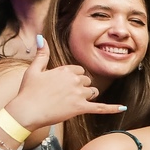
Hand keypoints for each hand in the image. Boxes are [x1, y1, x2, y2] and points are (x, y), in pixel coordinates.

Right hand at [3, 36, 129, 131]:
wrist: (26, 111)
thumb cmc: (28, 91)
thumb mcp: (34, 69)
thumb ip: (42, 54)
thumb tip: (41, 37)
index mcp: (65, 70)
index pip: (79, 71)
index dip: (73, 78)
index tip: (62, 85)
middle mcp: (75, 80)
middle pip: (87, 81)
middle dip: (80, 87)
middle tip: (63, 95)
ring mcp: (79, 94)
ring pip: (92, 92)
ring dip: (87, 96)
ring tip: (71, 102)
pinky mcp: (80, 108)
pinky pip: (100, 108)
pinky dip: (112, 108)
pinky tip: (123, 108)